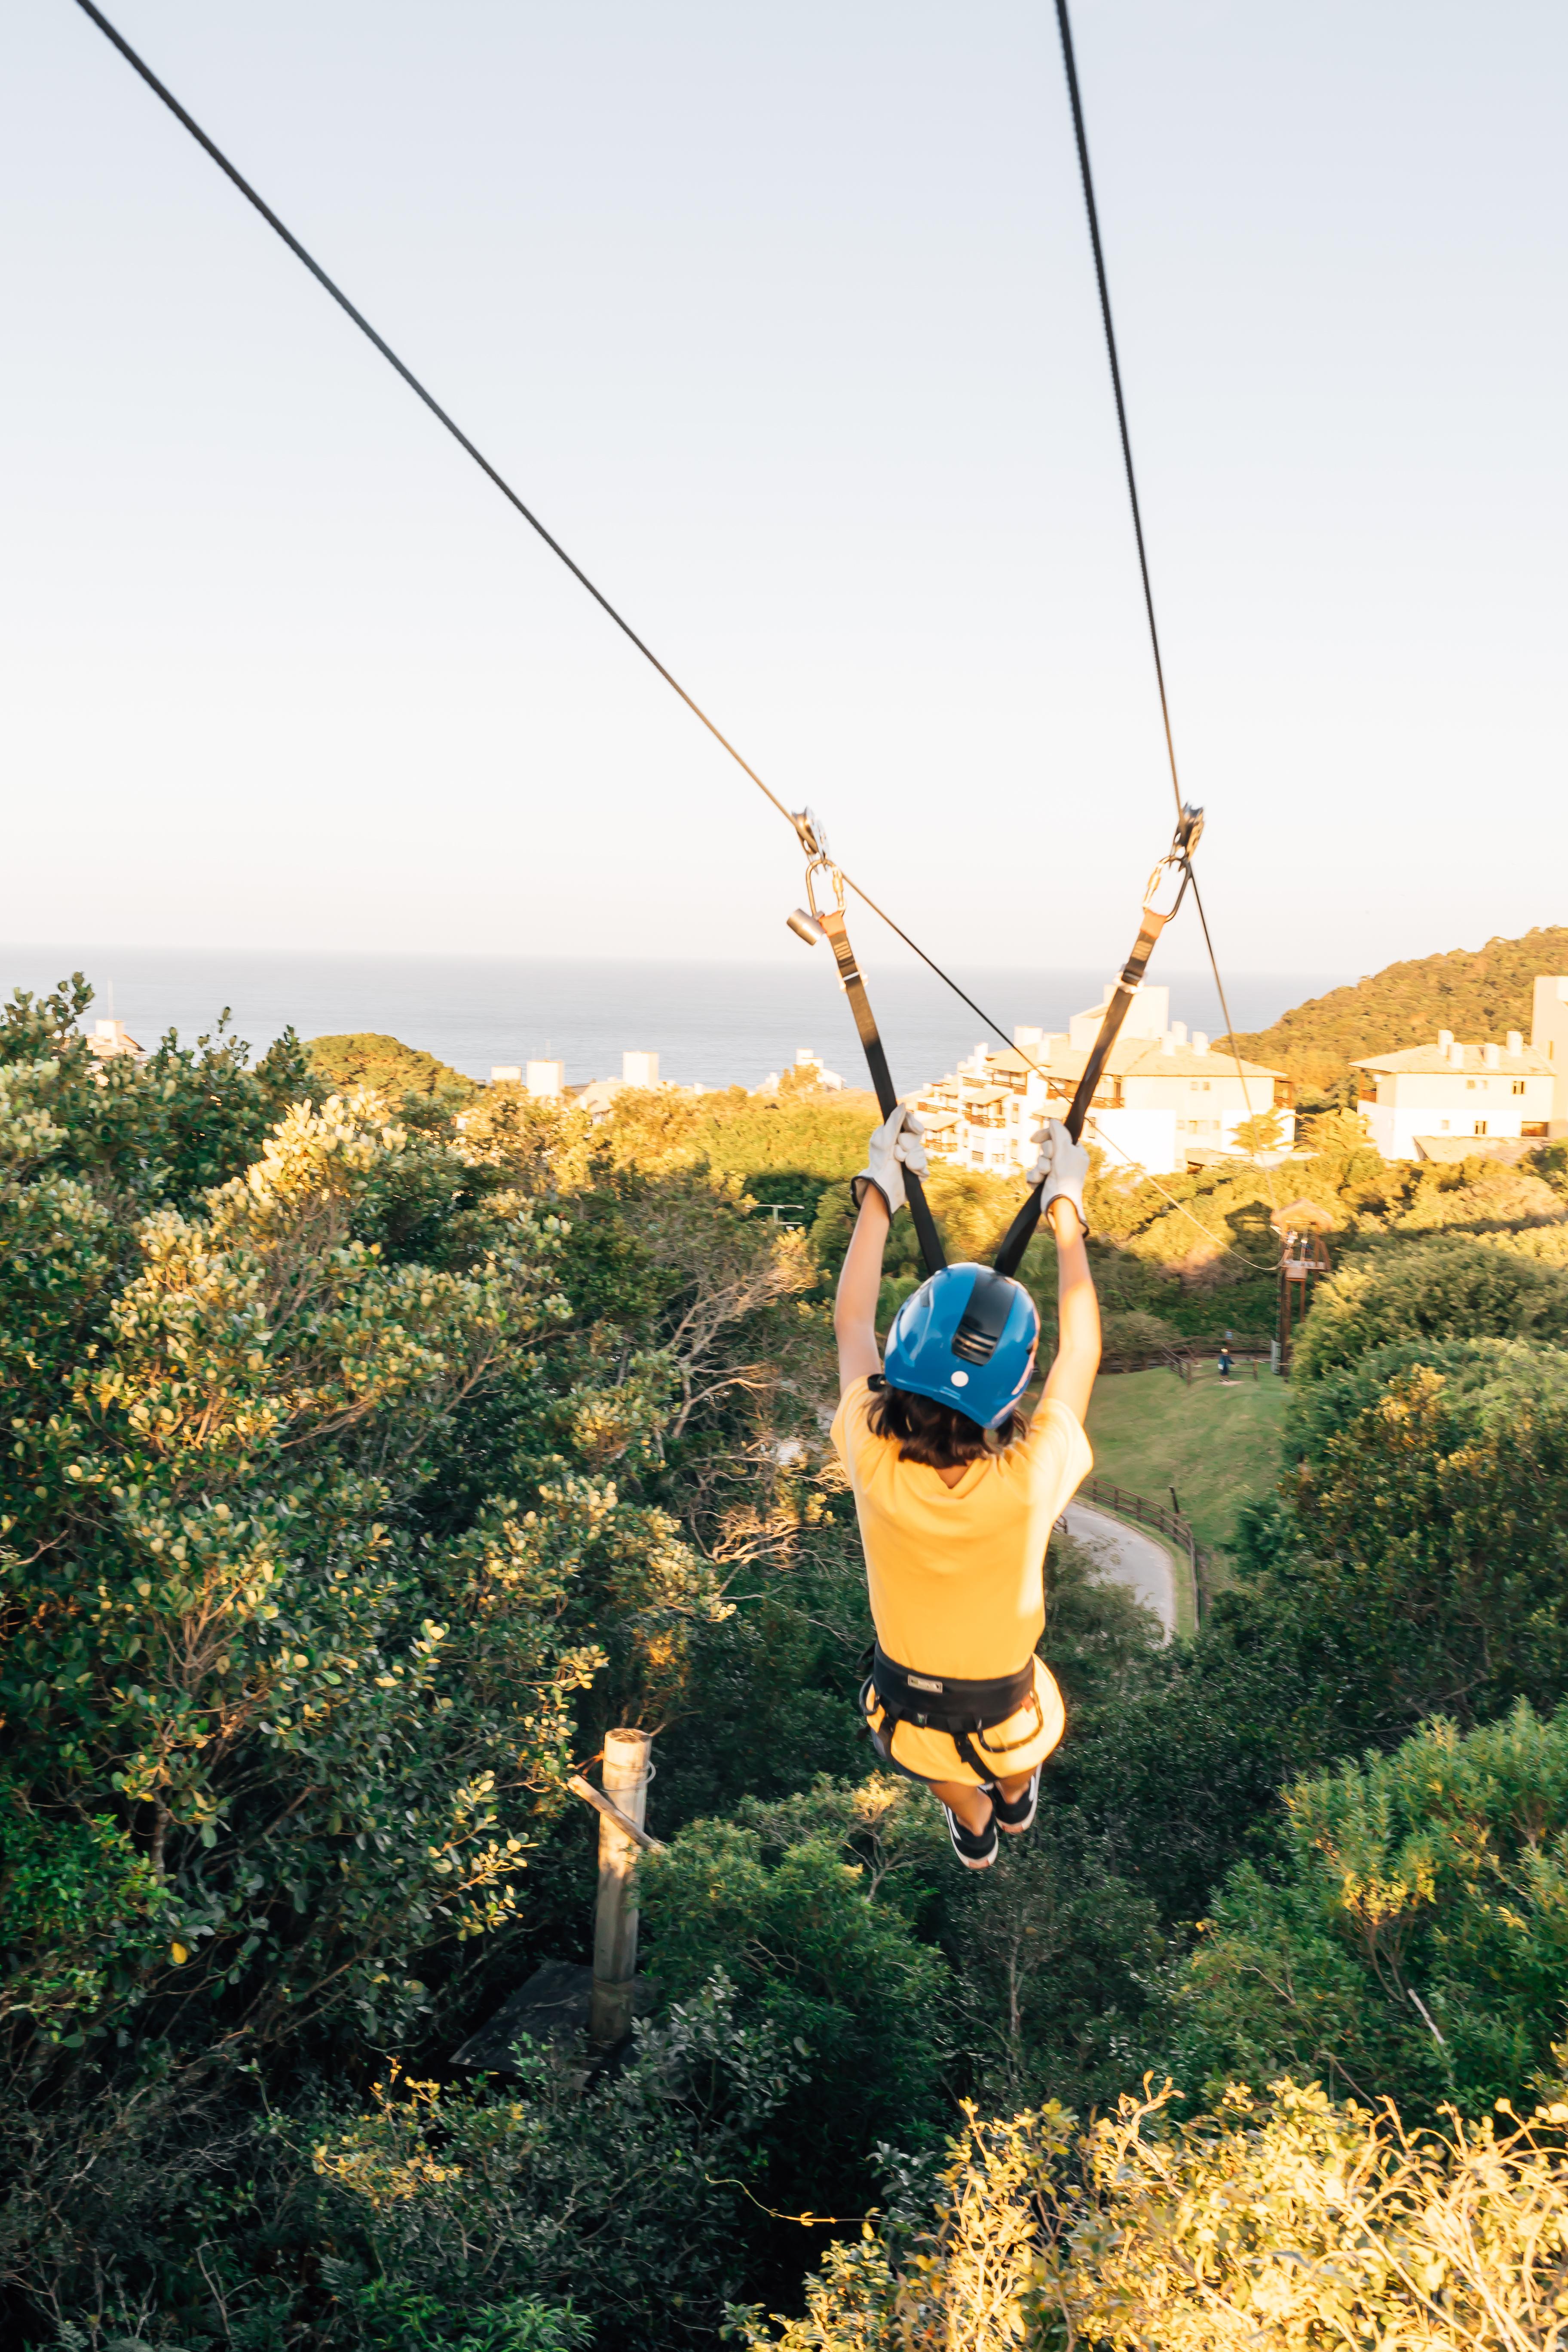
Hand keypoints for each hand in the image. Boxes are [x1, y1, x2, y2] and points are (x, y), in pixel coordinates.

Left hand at [852, 1104, 927, 1217]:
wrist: (881, 1187)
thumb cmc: (879, 1162)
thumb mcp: (883, 1140)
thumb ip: (893, 1122)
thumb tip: (903, 1105)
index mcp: (895, 1135)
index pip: (910, 1123)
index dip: (914, 1124)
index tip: (915, 1129)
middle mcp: (905, 1146)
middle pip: (917, 1137)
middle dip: (908, 1144)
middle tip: (897, 1152)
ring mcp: (913, 1159)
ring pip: (922, 1153)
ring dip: (910, 1159)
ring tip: (900, 1164)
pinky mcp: (918, 1172)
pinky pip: (925, 1167)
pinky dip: (916, 1170)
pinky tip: (909, 1173)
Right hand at [1026, 1118, 1089, 1235]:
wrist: (1059, 1204)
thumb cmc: (1066, 1177)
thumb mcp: (1064, 1150)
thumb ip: (1059, 1133)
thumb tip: (1053, 1120)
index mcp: (1076, 1153)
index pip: (1059, 1137)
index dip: (1047, 1136)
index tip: (1035, 1138)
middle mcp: (1066, 1162)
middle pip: (1047, 1147)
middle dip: (1045, 1154)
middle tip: (1051, 1161)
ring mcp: (1055, 1173)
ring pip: (1039, 1161)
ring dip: (1040, 1167)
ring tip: (1046, 1176)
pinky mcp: (1045, 1183)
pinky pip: (1033, 1173)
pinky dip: (1035, 1178)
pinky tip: (1040, 1183)